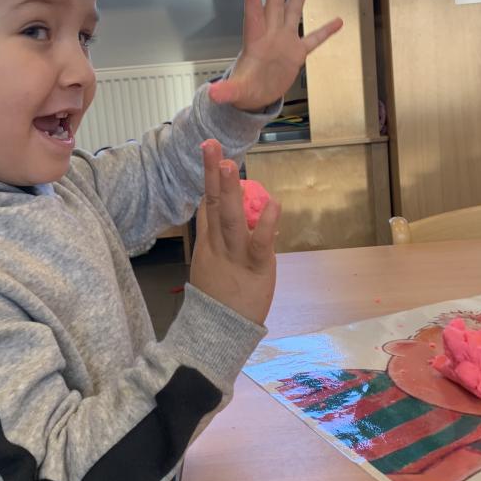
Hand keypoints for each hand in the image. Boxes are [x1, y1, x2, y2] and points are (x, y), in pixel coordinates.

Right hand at [188, 139, 280, 326]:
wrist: (216, 335)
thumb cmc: (218, 299)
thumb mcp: (208, 264)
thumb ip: (213, 236)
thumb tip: (213, 208)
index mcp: (207, 243)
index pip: (207, 204)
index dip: (209, 176)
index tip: (211, 151)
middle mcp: (217, 245)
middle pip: (213, 204)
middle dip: (213, 173)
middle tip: (211, 144)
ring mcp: (235, 256)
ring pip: (230, 218)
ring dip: (230, 190)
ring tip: (230, 164)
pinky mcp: (256, 269)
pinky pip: (260, 244)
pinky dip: (266, 224)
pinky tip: (272, 203)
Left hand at [208, 0, 343, 111]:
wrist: (255, 95)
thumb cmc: (244, 89)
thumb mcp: (235, 91)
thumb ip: (226, 92)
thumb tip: (213, 95)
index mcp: (254, 41)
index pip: (253, 15)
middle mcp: (270, 35)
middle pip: (275, 3)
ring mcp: (285, 41)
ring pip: (294, 11)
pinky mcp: (297, 53)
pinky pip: (314, 39)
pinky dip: (325, 31)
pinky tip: (338, 21)